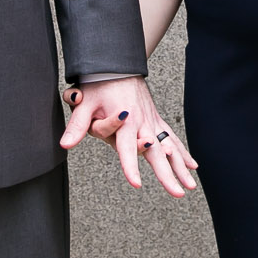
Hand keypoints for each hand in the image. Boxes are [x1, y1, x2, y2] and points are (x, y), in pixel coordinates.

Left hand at [60, 77, 198, 197]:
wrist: (118, 64)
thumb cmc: (100, 83)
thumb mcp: (85, 103)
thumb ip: (77, 125)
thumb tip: (65, 144)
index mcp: (127, 118)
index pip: (127, 148)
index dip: (130, 166)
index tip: (136, 183)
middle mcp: (143, 122)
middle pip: (157, 153)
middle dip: (167, 174)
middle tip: (177, 193)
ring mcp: (152, 121)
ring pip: (169, 148)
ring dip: (180, 167)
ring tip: (189, 187)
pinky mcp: (155, 120)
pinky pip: (172, 138)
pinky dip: (183, 153)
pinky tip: (193, 166)